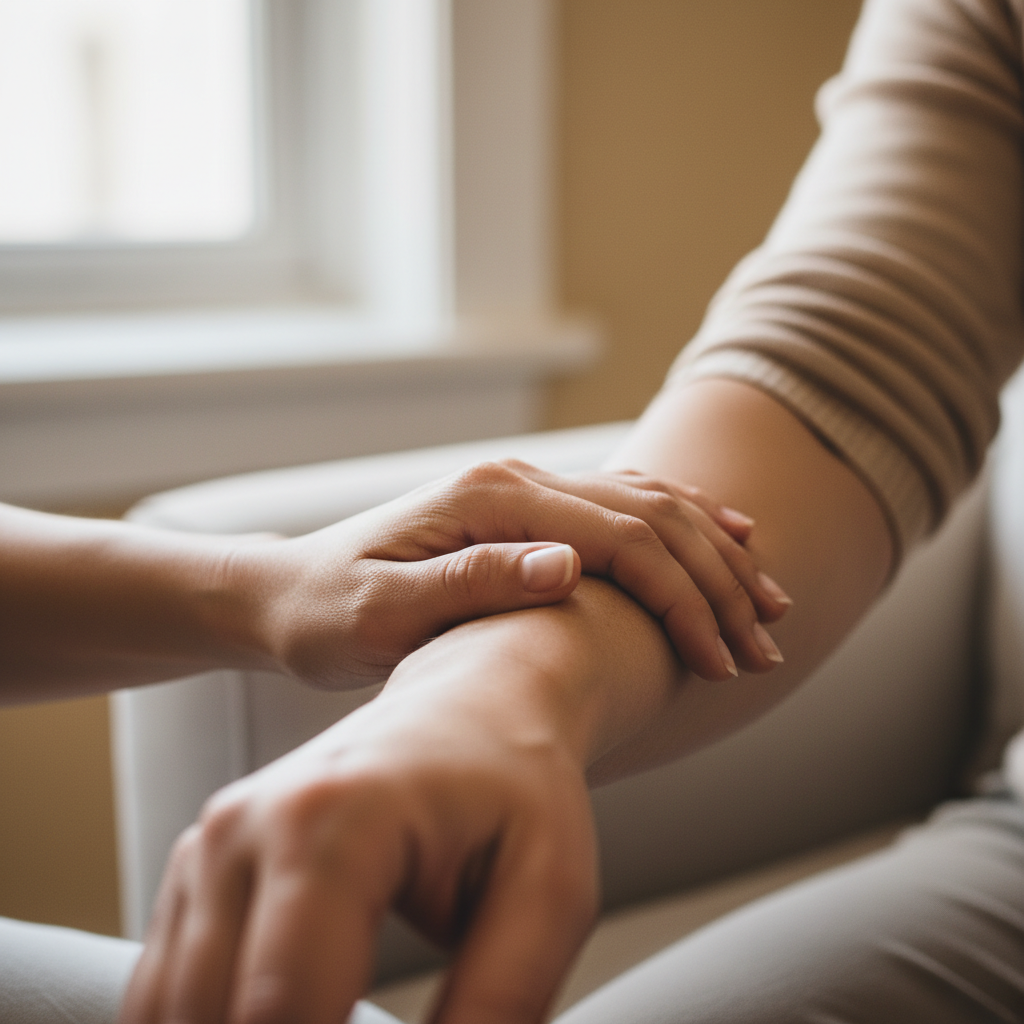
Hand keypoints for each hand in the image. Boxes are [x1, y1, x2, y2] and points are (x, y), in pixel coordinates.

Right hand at [118, 631, 600, 1023]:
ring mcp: (208, 846)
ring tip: (351, 1015)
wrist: (473, 703)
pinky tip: (297, 1016)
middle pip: (216, 1021)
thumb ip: (498, 1003)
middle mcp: (242, 829)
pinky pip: (165, 992)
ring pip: (174, 1016)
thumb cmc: (515, 785)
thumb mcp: (548, 894)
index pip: (281, 1013)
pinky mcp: (197, 868)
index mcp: (328, 822)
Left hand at [240, 460, 790, 686]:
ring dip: (712, 550)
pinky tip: (720, 538)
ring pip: (646, 504)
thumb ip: (473, 581)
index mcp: (490, 500)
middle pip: (649, 515)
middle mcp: (515, 480)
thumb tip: (571, 565)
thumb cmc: (327, 615)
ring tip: (768, 597)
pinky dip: (679, 524)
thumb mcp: (382, 613)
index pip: (621, 540)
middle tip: (768, 640)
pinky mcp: (523, 508)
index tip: (724, 659)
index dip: (683, 599)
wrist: (289, 595)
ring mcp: (521, 487)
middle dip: (718, 580)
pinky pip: (619, 504)